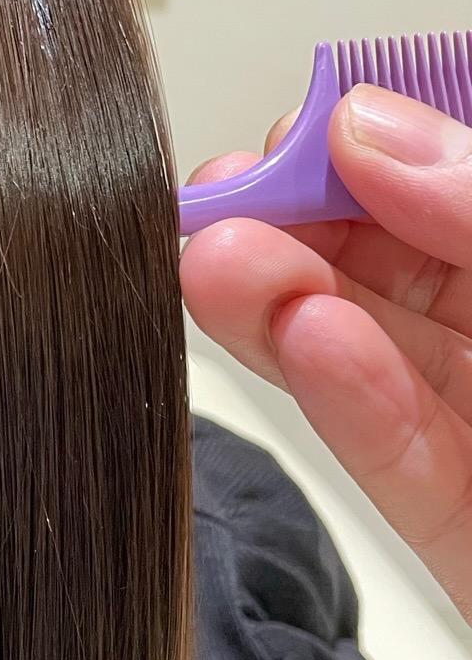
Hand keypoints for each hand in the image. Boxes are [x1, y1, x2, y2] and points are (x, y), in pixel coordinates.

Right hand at [181, 85, 471, 627]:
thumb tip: (371, 127)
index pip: (437, 180)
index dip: (356, 151)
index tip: (286, 137)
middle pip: (387, 264)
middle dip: (291, 228)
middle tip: (213, 206)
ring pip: (369, 354)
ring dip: (286, 307)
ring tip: (219, 265)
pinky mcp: (466, 531)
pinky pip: (398, 457)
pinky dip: (341, 400)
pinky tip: (296, 343)